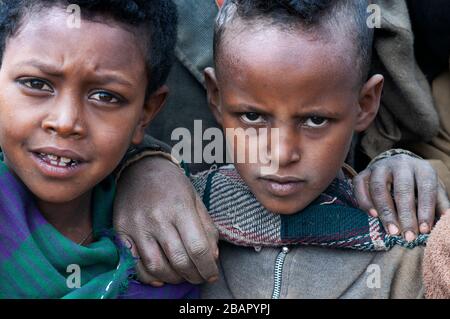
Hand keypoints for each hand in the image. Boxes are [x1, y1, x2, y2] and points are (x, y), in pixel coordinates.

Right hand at [113, 156, 218, 285]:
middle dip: (194, 275)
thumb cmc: (173, 184)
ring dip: (173, 279)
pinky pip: (134, 263)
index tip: (212, 275)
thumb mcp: (196, 199)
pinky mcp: (121, 230)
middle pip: (179, 260)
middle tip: (199, 277)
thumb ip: (207, 228)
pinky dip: (148, 277)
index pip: (198, 248)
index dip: (208, 268)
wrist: (140, 167)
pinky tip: (161, 277)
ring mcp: (137, 226)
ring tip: (182, 276)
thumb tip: (212, 257)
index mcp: (180, 208)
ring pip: (156, 266)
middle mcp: (158, 218)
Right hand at [354, 154, 449, 240]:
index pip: (426, 188)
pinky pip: (360, 185)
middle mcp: (401, 163)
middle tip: (408, 236)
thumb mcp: (433, 189)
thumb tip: (447, 220)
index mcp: (422, 167)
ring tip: (391, 231)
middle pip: (402, 189)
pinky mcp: (364, 172)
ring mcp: (380, 166)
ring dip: (385, 211)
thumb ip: (440, 204)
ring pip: (379, 187)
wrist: (397, 165)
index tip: (425, 230)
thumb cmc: (418, 183)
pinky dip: (365, 201)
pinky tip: (373, 215)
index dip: (425, 210)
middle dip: (405, 215)